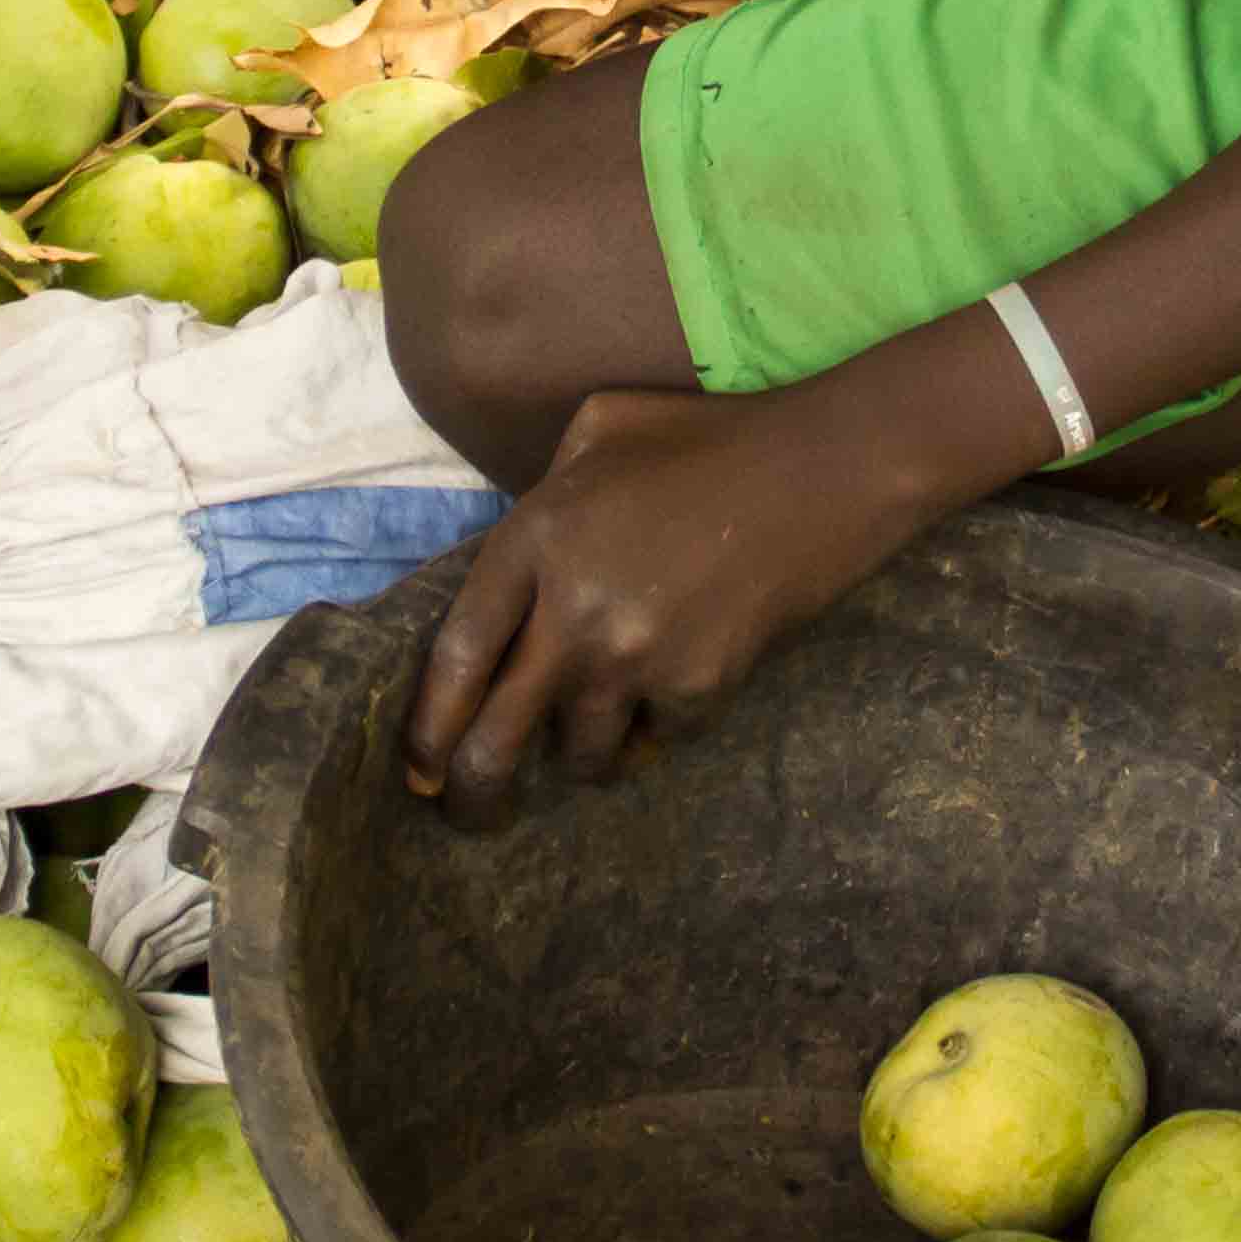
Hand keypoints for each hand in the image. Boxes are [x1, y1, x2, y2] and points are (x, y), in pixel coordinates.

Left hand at [404, 383, 955, 812]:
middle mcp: (572, 611)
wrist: (823, 471)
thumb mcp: (602, 427)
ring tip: (594, 735)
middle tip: (468, 813)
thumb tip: (520, 551)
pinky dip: (654, 731)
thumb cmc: (709, 438)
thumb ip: (542, 485)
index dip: (427, 724)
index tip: (416, 768)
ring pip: (581, 753)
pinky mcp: (699, 689)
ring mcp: (637, 657)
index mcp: (534, 540)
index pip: (455, 656)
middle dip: (472, 793)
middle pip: (497, 738)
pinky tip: (669, 694)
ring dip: (582, 754)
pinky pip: (655, 742)